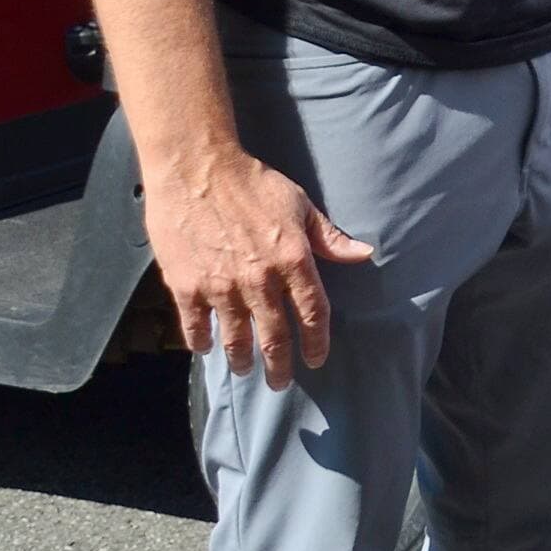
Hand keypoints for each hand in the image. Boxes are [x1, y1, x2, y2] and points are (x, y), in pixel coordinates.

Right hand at [144, 148, 375, 389]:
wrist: (196, 169)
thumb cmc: (252, 183)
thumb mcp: (300, 206)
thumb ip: (329, 238)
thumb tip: (364, 254)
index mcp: (293, 260)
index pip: (313, 313)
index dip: (316, 341)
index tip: (316, 359)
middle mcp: (260, 280)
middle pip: (275, 337)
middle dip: (280, 365)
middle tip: (281, 381)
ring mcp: (221, 286)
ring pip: (236, 339)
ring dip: (242, 360)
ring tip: (244, 370)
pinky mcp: (186, 286)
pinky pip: (196, 326)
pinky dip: (202, 342)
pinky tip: (206, 348)